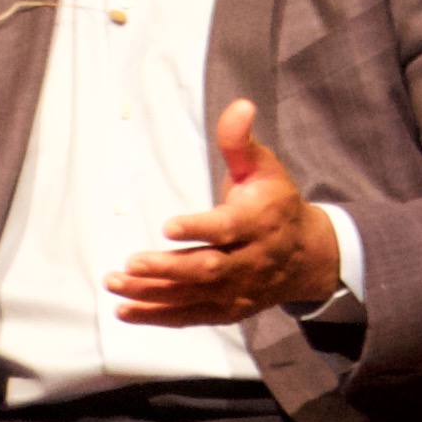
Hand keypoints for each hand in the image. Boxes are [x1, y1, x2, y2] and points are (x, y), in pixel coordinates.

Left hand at [103, 100, 340, 329]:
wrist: (306, 255)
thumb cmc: (274, 204)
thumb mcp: (264, 167)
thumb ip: (241, 142)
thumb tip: (239, 105)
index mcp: (260, 222)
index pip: (228, 229)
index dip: (199, 229)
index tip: (167, 226)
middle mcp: (251, 260)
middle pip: (208, 269)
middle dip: (167, 269)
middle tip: (130, 263)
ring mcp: (239, 290)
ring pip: (194, 295)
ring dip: (153, 292)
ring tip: (115, 283)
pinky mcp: (228, 310)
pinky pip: (190, 316)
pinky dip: (158, 315)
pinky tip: (126, 310)